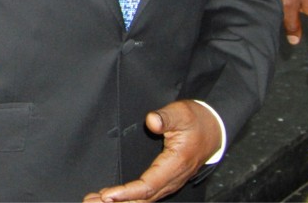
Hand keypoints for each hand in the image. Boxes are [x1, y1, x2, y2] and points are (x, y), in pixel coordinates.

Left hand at [83, 101, 219, 201]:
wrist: (213, 129)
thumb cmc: (196, 121)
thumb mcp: (181, 113)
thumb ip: (166, 117)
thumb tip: (152, 122)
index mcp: (175, 165)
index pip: (148, 185)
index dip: (127, 192)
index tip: (108, 195)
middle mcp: (172, 178)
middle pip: (144, 198)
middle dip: (120, 202)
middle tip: (93, 202)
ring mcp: (170, 181)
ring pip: (145, 198)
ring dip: (124, 202)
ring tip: (97, 201)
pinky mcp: (166, 180)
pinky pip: (148, 194)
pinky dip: (131, 198)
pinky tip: (115, 198)